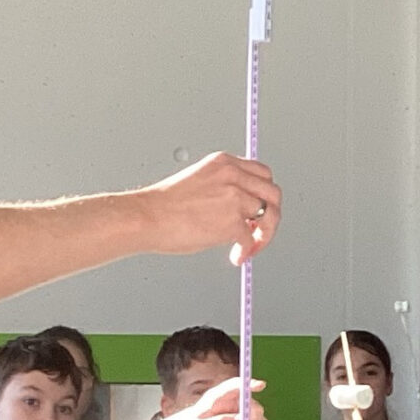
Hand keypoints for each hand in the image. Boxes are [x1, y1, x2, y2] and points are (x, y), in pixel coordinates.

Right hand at [141, 152, 281, 266]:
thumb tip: (241, 212)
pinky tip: (236, 256)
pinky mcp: (232, 222)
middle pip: (273, 193)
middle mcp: (233, 176)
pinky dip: (247, 251)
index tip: (260, 208)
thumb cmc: (164, 205)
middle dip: (272, 215)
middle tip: (261, 231)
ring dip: (264, 235)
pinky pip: (252, 239)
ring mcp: (235, 198)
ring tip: (251, 246)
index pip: (263, 173)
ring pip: (270, 216)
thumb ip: (224, 189)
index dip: (264, 194)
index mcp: (224, 163)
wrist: (147, 216)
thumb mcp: (199, 181)